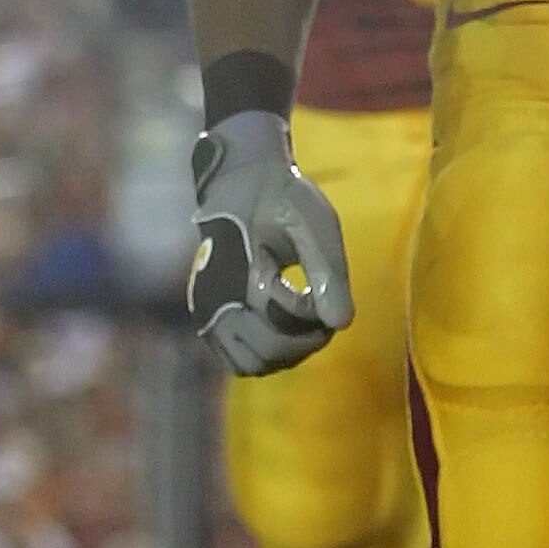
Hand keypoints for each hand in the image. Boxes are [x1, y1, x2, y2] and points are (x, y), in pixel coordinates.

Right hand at [188, 110, 353, 374]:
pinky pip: (235, 357)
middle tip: (321, 316)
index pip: (281, 330)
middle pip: (264, 357)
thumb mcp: (313, 225)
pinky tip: (284, 329)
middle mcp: (216, 303)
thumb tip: (341, 322)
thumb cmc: (281, 198)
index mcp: (240, 278)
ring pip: (248, 364)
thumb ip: (327, 272)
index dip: (314, 323)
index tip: (328, 298)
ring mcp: (208, 312)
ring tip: (304, 325)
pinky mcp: (208, 315)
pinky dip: (263, 354)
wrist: (241, 183)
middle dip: (300, 344)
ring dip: (282, 354)